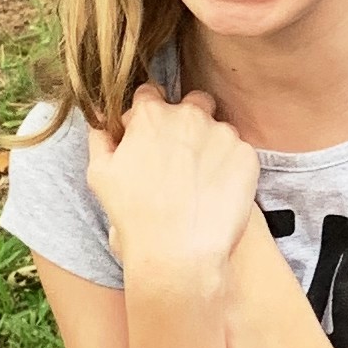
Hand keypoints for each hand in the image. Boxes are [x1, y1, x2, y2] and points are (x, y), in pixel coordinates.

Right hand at [82, 85, 262, 295]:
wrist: (178, 253)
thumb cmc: (133, 216)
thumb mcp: (100, 174)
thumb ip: (101, 136)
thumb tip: (101, 116)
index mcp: (152, 114)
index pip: (151, 95)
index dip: (149, 115)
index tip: (150, 136)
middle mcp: (189, 115)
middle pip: (193, 103)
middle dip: (187, 120)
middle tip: (180, 157)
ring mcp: (222, 134)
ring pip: (218, 129)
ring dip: (210, 145)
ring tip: (199, 182)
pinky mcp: (247, 156)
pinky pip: (239, 153)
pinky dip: (230, 168)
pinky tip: (217, 193)